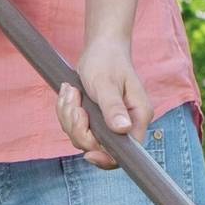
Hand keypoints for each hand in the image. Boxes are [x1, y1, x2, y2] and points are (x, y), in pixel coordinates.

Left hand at [57, 34, 150, 164]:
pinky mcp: (96, 120)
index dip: (106, 157)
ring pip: (83, 137)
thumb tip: (123, 129)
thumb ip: (113, 108)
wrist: (102, 47)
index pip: (127, 152)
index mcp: (137, 118)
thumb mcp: (107, 84)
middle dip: (79, 128)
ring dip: (70, 117)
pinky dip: (67, 112)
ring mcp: (110, 124)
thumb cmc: (108, 61)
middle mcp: (126, 125)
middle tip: (75, 102)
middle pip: (98, 147)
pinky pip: (76, 128)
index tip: (88, 152)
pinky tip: (70, 93)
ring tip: (71, 92)